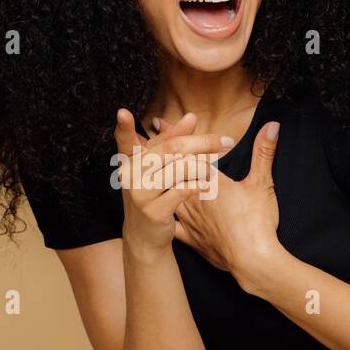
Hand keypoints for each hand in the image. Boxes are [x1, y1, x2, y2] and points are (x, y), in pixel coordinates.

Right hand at [112, 108, 233, 255]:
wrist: (145, 236)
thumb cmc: (154, 195)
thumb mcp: (157, 168)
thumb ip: (171, 142)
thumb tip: (191, 117)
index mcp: (130, 161)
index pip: (125, 141)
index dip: (124, 128)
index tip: (123, 112)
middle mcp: (131, 176)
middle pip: (171, 149)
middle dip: (203, 142)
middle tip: (226, 141)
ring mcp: (141, 194)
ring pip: (180, 168)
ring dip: (204, 166)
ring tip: (214, 169)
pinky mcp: (154, 211)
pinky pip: (183, 190)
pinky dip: (199, 184)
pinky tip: (206, 184)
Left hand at [158, 115, 283, 283]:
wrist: (252, 261)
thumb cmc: (257, 222)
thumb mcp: (262, 184)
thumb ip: (264, 152)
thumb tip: (273, 125)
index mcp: (210, 181)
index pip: (188, 153)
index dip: (175, 136)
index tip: (159, 122)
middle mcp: (194, 198)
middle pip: (172, 171)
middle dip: (159, 155)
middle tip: (144, 141)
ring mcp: (189, 219)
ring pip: (167, 194)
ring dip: (158, 180)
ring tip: (147, 170)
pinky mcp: (191, 239)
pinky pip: (172, 224)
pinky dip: (165, 215)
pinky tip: (157, 212)